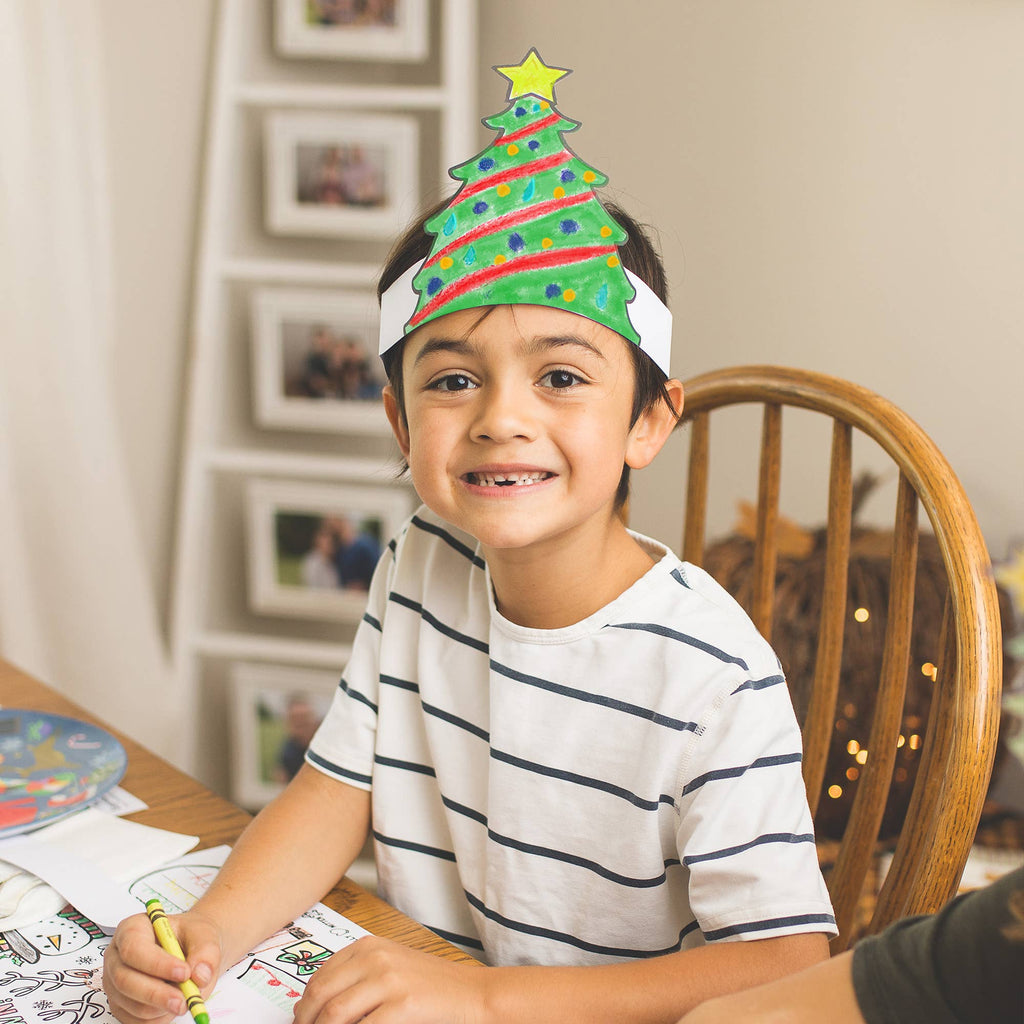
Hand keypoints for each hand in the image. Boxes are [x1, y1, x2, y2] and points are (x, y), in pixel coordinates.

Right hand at [103, 908, 222, 1023]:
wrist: (191, 950)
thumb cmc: (191, 938)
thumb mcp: (204, 935)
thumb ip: (205, 953)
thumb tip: (200, 976)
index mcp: (131, 929)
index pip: (134, 949)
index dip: (157, 964)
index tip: (184, 973)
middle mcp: (117, 957)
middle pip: (125, 981)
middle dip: (157, 994)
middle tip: (184, 1000)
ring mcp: (114, 984)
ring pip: (131, 1005)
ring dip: (161, 1008)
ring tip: (186, 1000)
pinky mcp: (120, 1006)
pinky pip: (134, 1020)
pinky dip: (158, 1019)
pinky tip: (173, 1006)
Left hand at [293, 935, 486, 1023]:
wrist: (470, 992)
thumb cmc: (430, 984)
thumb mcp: (389, 967)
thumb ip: (354, 978)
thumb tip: (309, 1004)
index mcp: (369, 946)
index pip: (320, 975)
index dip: (304, 1004)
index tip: (300, 1021)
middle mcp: (375, 957)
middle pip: (321, 993)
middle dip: (305, 1020)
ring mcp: (388, 980)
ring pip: (335, 1013)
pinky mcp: (402, 1005)